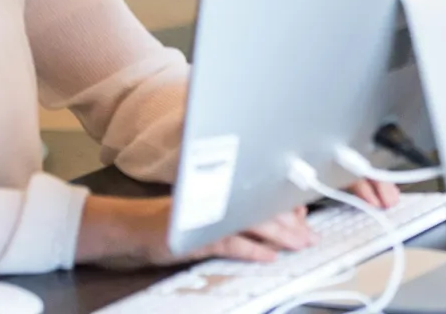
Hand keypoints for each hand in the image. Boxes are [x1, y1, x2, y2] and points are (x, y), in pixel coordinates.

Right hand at [77, 180, 399, 268]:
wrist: (133, 228)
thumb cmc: (175, 220)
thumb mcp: (210, 212)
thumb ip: (240, 212)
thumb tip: (280, 218)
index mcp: (224, 189)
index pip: (261, 192)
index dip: (286, 203)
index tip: (306, 212)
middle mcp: (218, 197)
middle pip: (262, 207)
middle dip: (291, 221)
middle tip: (312, 233)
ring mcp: (207, 216)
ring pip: (252, 223)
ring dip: (281, 234)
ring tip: (301, 242)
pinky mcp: (196, 236)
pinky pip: (230, 243)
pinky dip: (253, 250)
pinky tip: (269, 256)